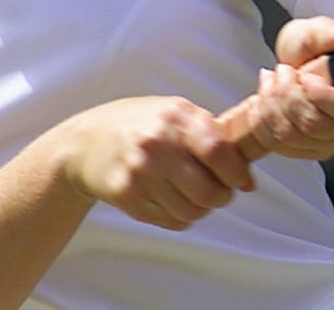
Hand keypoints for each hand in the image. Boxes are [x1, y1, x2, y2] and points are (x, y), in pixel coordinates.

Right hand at [57, 96, 254, 230]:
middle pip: (209, 191)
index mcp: (176, 117)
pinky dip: (180, 216)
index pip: (219, 151)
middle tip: (218, 191)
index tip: (241, 180)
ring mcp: (140, 172)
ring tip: (192, 193)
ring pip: (192, 211)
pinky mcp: (127, 196)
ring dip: (201, 209)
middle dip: (221, 197)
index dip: (237, 172)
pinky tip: (171, 198)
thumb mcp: (175, 113)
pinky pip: (171, 221)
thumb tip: (247, 177)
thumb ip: (212, 136)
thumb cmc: (141, 125)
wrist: (86, 142)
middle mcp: (157, 144)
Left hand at [218, 16, 333, 160]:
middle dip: (288, 95)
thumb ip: (332, 33)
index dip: (323, 96)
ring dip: (271, 104)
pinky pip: (278, 145)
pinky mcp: (314, 151)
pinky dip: (263, 119)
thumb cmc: (320, 49)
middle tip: (283, 70)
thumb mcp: (320, 32)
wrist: (308, 64)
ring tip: (273, 80)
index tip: (306, 76)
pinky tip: (265, 99)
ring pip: (293, 137)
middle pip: (316, 127)